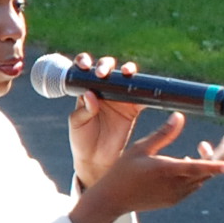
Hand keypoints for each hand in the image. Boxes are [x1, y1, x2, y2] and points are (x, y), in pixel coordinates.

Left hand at [64, 51, 148, 185]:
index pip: (85, 71)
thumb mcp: (77, 123)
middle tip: (102, 73)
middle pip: (107, 68)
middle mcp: (103, 90)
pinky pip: (143, 96)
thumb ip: (83, 110)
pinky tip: (146, 88)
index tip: (84, 65)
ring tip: (126, 73)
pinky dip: (147, 90)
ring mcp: (119, 98)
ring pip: (126, 77)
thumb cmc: (81, 139)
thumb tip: (90, 94)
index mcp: (86, 90)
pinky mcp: (133, 108)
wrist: (96, 159)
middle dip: (105, 65)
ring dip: (128, 70)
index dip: (85, 62)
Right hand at [68, 110, 223, 222]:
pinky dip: (196, 174)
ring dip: (206, 163)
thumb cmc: (122, 171)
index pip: (198, 168)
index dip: (216, 165)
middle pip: (207, 172)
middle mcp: (175, 185)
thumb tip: (179, 116)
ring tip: (201, 147)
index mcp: (167, 170)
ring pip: (201, 179)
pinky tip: (186, 163)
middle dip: (219, 155)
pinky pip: (192, 186)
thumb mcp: (140, 148)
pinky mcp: (173, 200)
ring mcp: (175, 195)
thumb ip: (163, 134)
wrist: (111, 200)